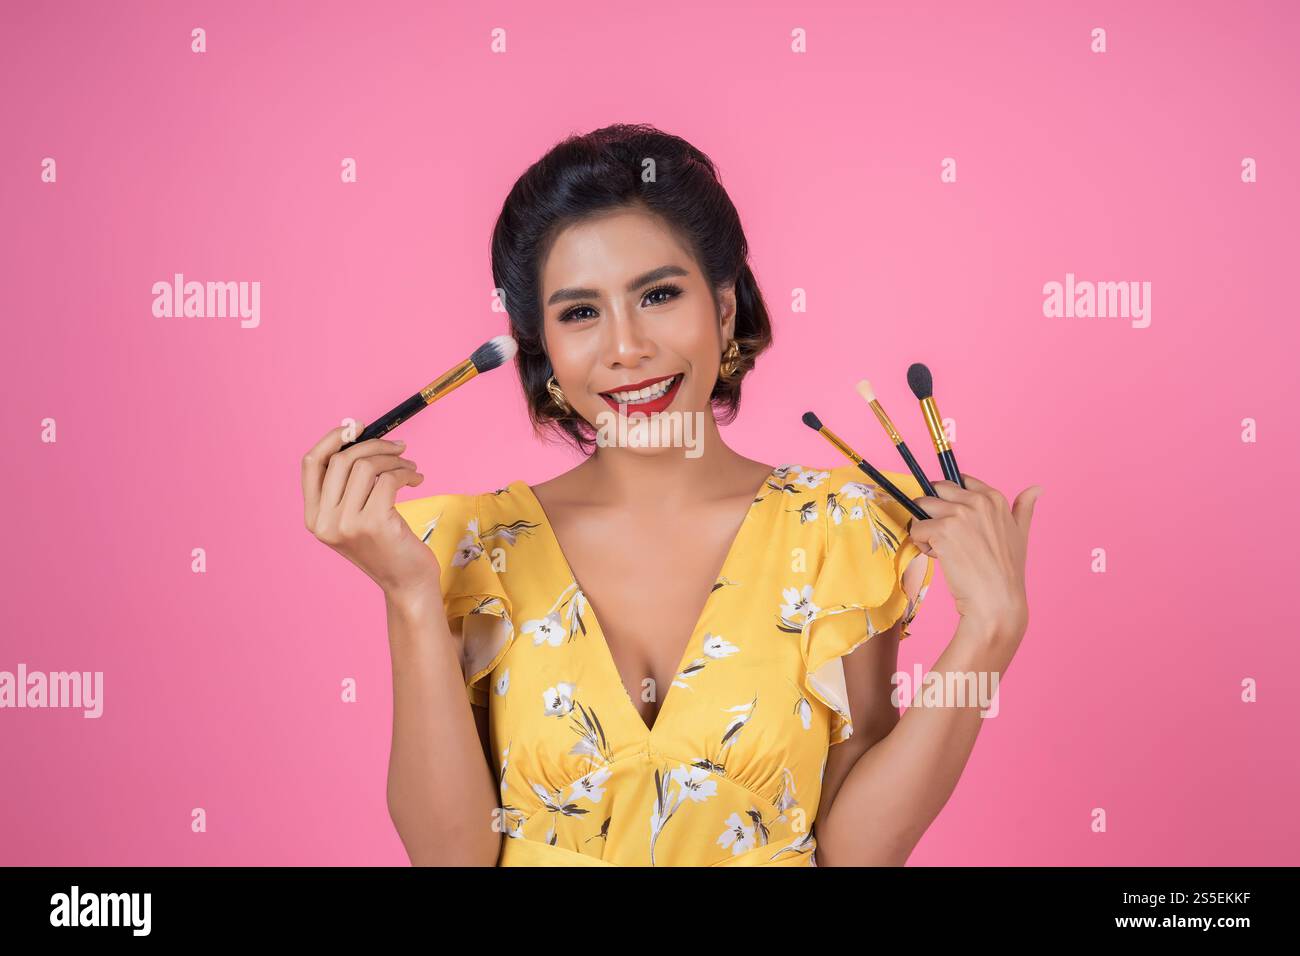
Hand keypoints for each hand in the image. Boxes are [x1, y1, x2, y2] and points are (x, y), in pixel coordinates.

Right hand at [301, 420, 440, 602]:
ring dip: (394, 459)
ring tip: (410, 468)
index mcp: (313, 517)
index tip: (357, 426)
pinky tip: (417, 480)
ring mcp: (346, 524)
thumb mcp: (356, 516)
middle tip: (399, 446)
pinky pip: (388, 479)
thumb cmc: (386, 545)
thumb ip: (349, 485)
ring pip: (365, 466)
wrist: (407, 583)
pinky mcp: (373, 524)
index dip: (332, 439)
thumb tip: (357, 434)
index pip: (311, 464)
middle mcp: (323, 522)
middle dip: (373, 445)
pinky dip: (406, 473)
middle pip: (340, 460)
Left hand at [908, 474, 1041, 642]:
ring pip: (922, 508)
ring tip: (943, 548)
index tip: (955, 519)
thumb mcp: (1020, 533)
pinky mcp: (942, 531)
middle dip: (934, 511)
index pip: (960, 480)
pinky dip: (922, 544)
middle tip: (947, 536)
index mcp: (994, 498)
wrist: (996, 600)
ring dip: (926, 527)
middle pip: (937, 491)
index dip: (951, 500)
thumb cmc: (1007, 571)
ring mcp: (958, 514)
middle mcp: (976, 501)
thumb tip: (1037, 488)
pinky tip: (938, 557)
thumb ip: (1024, 507)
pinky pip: (917, 529)